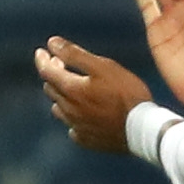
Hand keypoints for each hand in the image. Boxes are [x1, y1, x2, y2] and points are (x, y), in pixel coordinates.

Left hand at [35, 35, 154, 154]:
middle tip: (62, 65)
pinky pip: (71, 126)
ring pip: (59, 109)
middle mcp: (68, 110)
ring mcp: (76, 127)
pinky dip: (72, 117)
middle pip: (50, 89)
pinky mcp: (86, 139)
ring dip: (61, 96)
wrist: (142, 129)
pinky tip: (83, 114)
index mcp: (71, 89)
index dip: (42, 59)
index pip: (46, 71)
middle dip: (53, 75)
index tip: (41, 52)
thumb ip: (75, 54)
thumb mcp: (103, 66)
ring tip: (72, 89)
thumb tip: (51, 43)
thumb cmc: (126, 94)